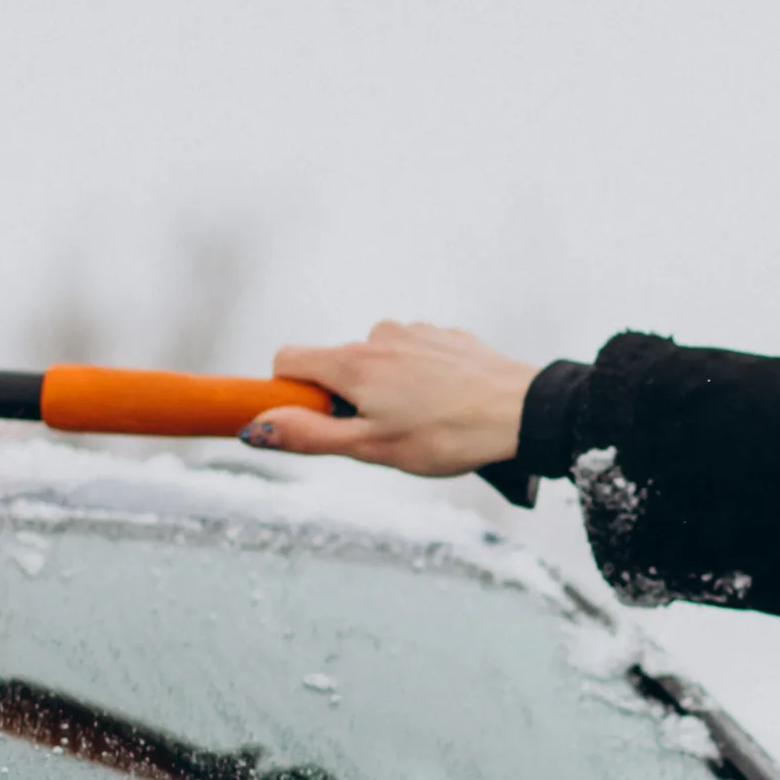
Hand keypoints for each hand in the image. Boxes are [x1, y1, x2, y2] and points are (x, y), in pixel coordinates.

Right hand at [243, 322, 536, 476]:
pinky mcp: (447, 335)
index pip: (287, 358)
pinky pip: (415, 356)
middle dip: (348, 398)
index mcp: (353, 362)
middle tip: (388, 433)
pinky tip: (450, 404)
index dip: (291, 392)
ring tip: (427, 422)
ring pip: (379, 361)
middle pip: (336, 364)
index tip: (316, 420)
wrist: (525, 413)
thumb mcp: (371, 449)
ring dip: (388, 389)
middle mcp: (379, 335)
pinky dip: (421, 379)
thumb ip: (309, 436)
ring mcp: (416, 330)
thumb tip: (254, 428)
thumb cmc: (447, 437)